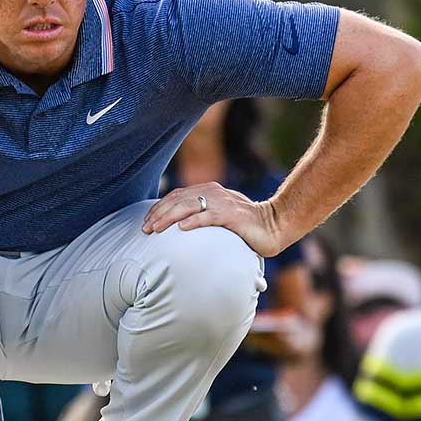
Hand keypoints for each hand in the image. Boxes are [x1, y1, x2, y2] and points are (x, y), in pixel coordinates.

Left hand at [142, 182, 285, 256]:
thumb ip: (202, 215)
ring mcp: (223, 203)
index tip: (146, 222)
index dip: (159, 208)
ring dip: (169, 217)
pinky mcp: (233, 215)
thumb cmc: (245, 225)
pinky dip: (194, 221)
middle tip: (145, 228)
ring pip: (189, 206)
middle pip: (178, 200)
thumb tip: (178, 226)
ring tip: (156, 229)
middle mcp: (214, 193)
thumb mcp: (219, 216)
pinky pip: (209, 216)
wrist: (275, 225)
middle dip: (159, 213)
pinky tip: (182, 228)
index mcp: (209, 191)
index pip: (177, 196)